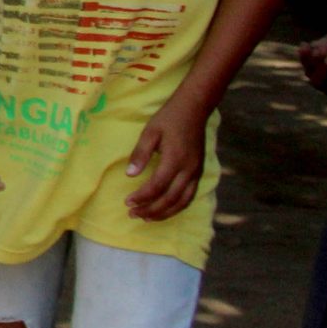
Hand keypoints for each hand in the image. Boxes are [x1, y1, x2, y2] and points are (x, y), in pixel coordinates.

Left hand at [125, 99, 209, 220]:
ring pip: (182, 202)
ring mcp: (196, 173)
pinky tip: (165, 210)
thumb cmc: (169, 119)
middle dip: (150, 210)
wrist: (194, 109)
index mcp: (175, 160)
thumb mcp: (150, 132)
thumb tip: (130, 175)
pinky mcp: (199, 172)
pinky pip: (190, 196)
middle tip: (132, 214)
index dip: (141, 197)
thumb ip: (140, 154)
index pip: (156, 187)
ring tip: (146, 218)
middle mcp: (189, 170)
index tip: (127, 202)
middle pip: (170, 199)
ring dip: (164, 213)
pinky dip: (177, 207)